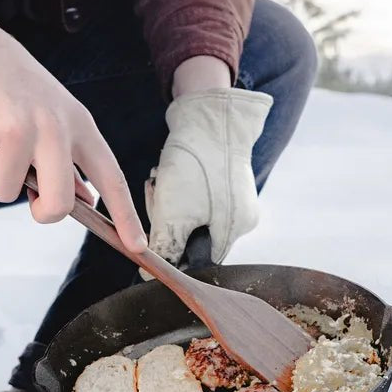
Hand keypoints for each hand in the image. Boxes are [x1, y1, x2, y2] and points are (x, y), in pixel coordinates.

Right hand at [0, 20, 146, 251]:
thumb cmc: (13, 83)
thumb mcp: (54, 111)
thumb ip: (70, 156)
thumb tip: (86, 199)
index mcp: (78, 123)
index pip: (111, 177)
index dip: (126, 216)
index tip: (138, 245)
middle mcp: (53, 128)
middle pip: (59, 204)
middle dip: (41, 210)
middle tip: (28, 191)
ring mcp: (17, 131)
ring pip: (7, 193)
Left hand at [145, 87, 272, 265]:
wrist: (208, 116)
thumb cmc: (194, 166)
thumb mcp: (173, 215)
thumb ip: (164, 249)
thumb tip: (150, 275)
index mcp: (234, 230)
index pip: (199, 261)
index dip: (172, 254)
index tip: (152, 239)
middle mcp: (241, 217)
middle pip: (194, 238)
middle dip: (168, 223)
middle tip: (156, 200)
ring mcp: (235, 197)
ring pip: (191, 215)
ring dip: (168, 204)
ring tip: (160, 182)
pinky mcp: (224, 179)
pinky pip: (196, 196)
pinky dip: (177, 189)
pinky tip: (168, 174)